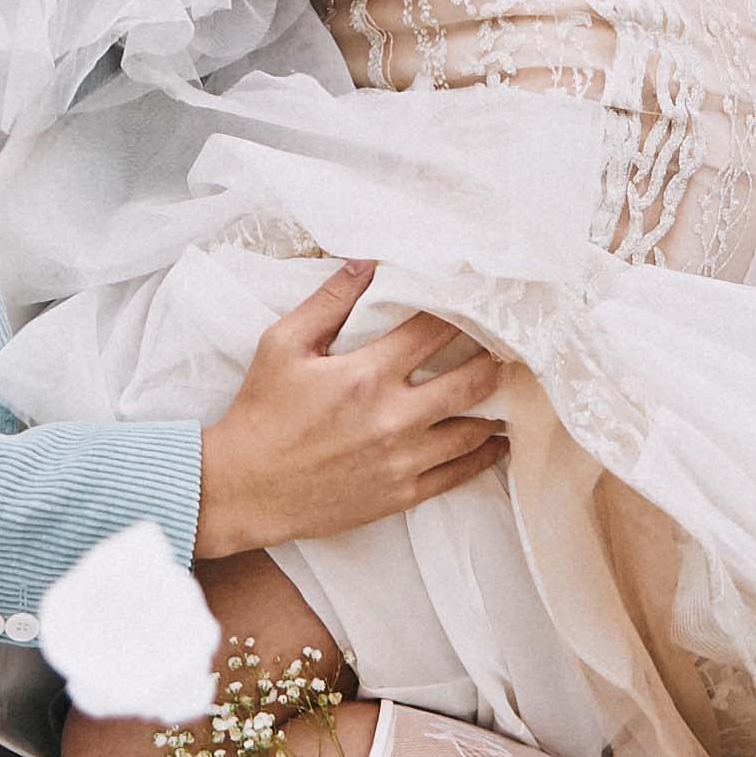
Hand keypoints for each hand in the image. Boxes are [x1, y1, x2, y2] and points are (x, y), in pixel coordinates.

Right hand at [192, 261, 506, 556]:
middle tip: (510, 344)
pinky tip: (496, 442)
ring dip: (495, 407)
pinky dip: (483, 456)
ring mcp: (401, 460)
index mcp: (366, 374)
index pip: (433, 332)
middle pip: (470, 380)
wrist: (245, 489)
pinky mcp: (400, 495)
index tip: (479, 299)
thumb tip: (367, 262)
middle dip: (494, 358)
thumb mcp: (283, 344)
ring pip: (472, 429)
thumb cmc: (260, 412)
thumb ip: (329, 301)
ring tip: (509, 389)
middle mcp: (393, 417)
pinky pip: (457, 474)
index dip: (461, 311)